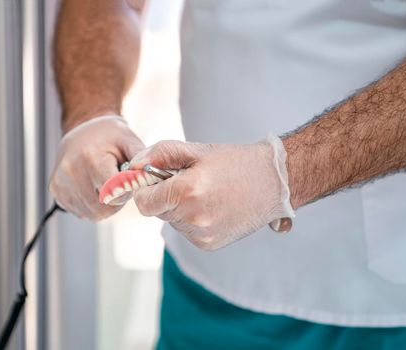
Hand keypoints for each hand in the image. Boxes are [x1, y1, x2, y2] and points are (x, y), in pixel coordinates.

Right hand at [50, 116, 144, 219]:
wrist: (82, 130)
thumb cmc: (110, 136)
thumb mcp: (130, 140)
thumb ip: (142, 161)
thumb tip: (150, 178)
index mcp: (91, 158)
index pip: (114, 193)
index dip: (126, 191)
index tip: (129, 181)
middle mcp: (71, 171)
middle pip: (104, 207)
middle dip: (117, 200)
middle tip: (118, 183)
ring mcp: (60, 182)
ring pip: (93, 213)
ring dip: (106, 204)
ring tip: (105, 183)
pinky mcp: (56, 190)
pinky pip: (82, 212)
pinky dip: (93, 205)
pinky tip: (94, 187)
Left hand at [129, 136, 293, 249]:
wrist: (273, 183)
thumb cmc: (234, 162)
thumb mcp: (196, 150)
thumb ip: (160, 154)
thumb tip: (132, 166)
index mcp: (187, 191)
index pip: (143, 202)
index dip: (145, 189)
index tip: (154, 179)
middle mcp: (193, 217)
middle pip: (157, 212)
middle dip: (164, 196)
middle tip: (187, 181)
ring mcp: (202, 234)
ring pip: (172, 221)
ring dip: (179, 208)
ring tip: (204, 193)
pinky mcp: (209, 244)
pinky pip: (187, 231)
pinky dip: (192, 219)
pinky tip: (212, 206)